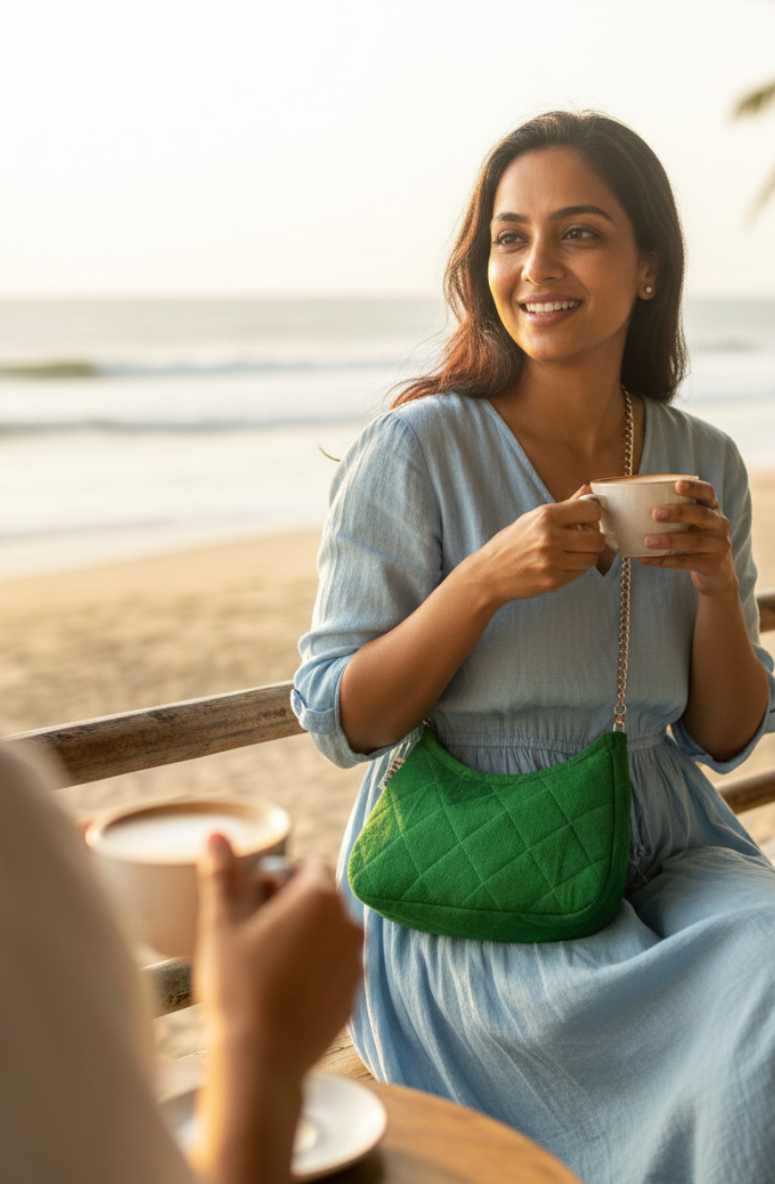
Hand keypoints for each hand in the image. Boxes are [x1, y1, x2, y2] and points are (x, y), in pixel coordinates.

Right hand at [195, 836, 362, 1076]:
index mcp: (320, 898)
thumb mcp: (222, 926)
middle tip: (255, 936)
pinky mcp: (353, 997)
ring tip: (266, 966)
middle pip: (321, 899)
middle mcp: (348, 925)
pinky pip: (333, 969)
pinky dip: (313, 972)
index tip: (255, 903)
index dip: (280, 878)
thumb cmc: (238, 990)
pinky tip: (281, 993)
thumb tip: (216, 834)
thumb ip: (223, 875)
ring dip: (304, 939)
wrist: (260, 1063)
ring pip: (328, 935)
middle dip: (291, 907)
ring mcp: (354, 963)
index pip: (310, 865)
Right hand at [471, 487, 606, 605]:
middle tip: (585, 540)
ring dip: (586, 556)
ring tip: (572, 553)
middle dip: (595, 539)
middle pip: (597, 539)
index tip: (588, 520)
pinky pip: (580, 573)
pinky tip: (562, 564)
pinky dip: (576, 569)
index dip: (594, 516)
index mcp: (546, 516)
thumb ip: (565, 505)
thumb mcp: (533, 518)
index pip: (591, 510)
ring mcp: (552, 561)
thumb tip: (590, 489)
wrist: (489, 573)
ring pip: (592, 558)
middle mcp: (550, 537)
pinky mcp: (554, 581)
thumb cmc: (512, 543)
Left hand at [638, 479, 737, 597]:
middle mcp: (719, 524)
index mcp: (712, 507)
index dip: (694, 487)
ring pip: (694, 542)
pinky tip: (645, 559)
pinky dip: (664, 561)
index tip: (677, 485)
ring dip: (669, 540)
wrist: (716, 569)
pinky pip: (686, 562)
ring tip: (647, 541)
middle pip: (701, 515)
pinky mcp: (711, 564)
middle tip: (655, 513)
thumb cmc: (694, 536)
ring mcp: (717, 545)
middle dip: (678, 512)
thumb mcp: (691, 521)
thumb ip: (673, 509)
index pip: (707, 492)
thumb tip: (631, 501)